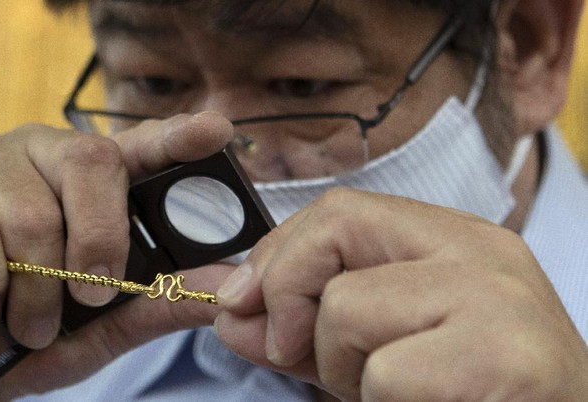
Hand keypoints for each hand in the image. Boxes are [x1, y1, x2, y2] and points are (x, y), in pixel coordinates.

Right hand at [0, 112, 233, 399]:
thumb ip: (161, 300)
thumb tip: (224, 286)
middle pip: (92, 163)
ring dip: (36, 289)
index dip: (176, 136)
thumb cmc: (30, 331)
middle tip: (89, 296)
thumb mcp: (106, 325)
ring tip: (27, 321)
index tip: (215, 129)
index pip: (138, 145)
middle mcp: (40, 153)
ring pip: (33, 213)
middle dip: (99, 242)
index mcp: (88, 179)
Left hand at [215, 188, 587, 400]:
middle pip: (335, 226)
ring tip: (390, 394)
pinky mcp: (501, 356)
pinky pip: (384, 373)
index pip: (339, 209)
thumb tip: (229, 312)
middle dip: (288, 292)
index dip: (276, 253)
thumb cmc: (463, 396)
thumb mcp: (373, 350)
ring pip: (346, 307)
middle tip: (293, 352)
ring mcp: (495, 299)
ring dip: (342, 369)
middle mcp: (479, 252)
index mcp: (453, 241)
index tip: (242, 301)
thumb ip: (303, 326)